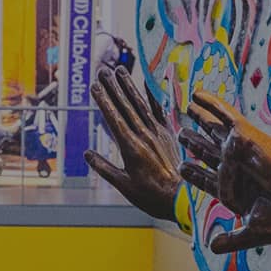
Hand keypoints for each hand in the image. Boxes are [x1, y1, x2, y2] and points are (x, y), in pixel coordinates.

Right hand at [86, 61, 182, 222]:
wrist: (183, 200)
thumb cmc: (152, 196)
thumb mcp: (123, 185)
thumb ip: (104, 168)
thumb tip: (87, 154)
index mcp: (131, 148)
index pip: (113, 118)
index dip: (103, 101)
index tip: (94, 86)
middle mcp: (145, 136)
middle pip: (125, 106)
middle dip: (113, 87)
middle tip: (103, 71)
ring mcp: (158, 134)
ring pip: (141, 105)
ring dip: (129, 87)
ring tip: (120, 71)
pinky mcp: (169, 135)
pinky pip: (160, 111)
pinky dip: (153, 97)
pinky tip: (148, 84)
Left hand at [178, 92, 270, 253]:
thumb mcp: (258, 231)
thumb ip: (234, 238)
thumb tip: (212, 247)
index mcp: (237, 192)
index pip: (209, 181)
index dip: (195, 175)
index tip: (183, 167)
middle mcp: (236, 169)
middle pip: (209, 153)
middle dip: (196, 144)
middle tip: (182, 133)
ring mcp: (240, 152)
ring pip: (213, 132)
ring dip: (200, 122)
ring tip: (186, 111)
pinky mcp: (245, 136)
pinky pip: (224, 115)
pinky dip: (210, 104)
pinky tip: (196, 94)